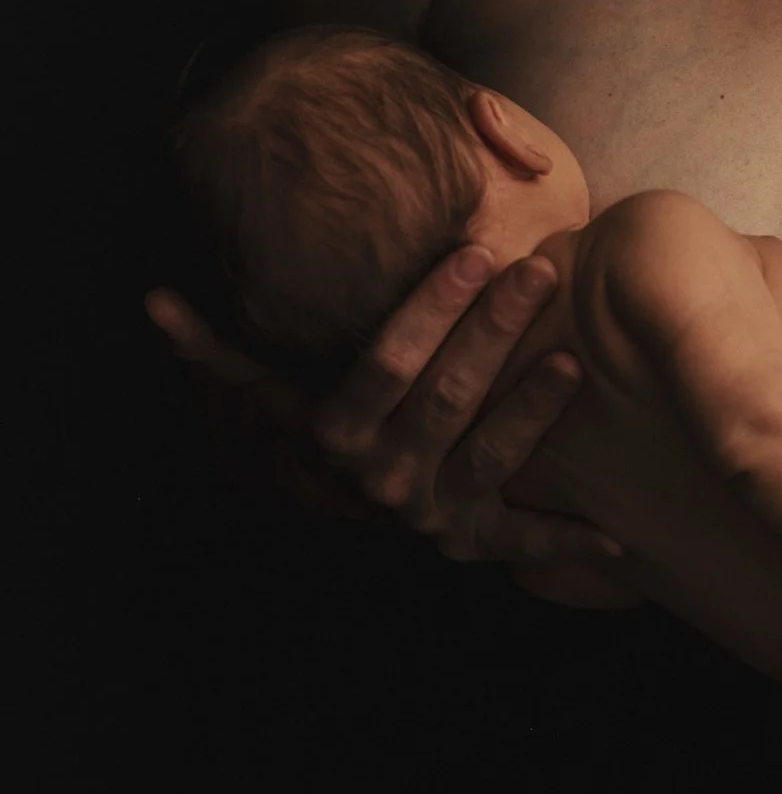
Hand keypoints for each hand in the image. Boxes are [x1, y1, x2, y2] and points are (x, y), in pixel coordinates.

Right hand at [146, 246, 626, 577]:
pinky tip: (618, 535)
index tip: (473, 251)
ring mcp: (432, 511)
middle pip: (447, 396)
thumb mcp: (282, 396)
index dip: (428, 309)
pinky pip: (526, 539)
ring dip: (532, 410)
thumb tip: (152, 304)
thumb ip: (226, 356)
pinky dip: (570, 541)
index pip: (384, 362)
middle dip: (495, 330)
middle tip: (542, 269)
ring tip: (573, 360)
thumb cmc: (344, 426)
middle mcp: (381, 477)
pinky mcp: (478, 542)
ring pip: (491, 454)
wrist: (376, 512)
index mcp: (338, 432)